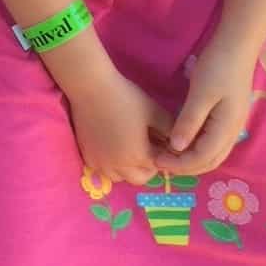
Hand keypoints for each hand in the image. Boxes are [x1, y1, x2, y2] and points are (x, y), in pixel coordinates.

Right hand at [69, 69, 172, 185]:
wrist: (92, 88)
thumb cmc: (126, 98)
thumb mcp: (154, 112)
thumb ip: (170, 129)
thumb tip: (178, 142)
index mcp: (138, 157)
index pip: (157, 167)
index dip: (162, 156)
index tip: (162, 143)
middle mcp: (118, 166)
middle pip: (139, 178)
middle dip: (147, 167)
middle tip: (148, 148)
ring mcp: (99, 162)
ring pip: (118, 177)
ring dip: (127, 169)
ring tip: (128, 149)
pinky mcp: (86, 155)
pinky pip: (101, 169)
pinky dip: (109, 165)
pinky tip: (111, 148)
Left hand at [154, 39, 256, 176]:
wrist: (237, 45)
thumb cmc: (218, 67)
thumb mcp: (200, 94)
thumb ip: (189, 123)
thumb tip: (176, 148)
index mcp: (226, 129)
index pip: (202, 158)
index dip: (179, 164)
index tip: (157, 161)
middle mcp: (233, 131)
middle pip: (210, 161)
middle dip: (185, 166)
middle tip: (160, 161)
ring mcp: (233, 124)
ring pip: (213, 152)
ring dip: (192, 158)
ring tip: (169, 154)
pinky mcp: (229, 116)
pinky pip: (214, 141)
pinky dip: (198, 147)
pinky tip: (183, 140)